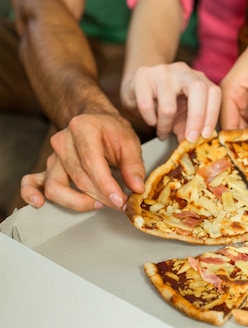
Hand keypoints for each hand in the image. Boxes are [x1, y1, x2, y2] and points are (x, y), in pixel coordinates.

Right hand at [21, 113, 144, 210]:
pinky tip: (40, 203)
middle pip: (78, 179)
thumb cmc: (112, 131)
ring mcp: (52, 155)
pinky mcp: (47, 167)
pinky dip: (32, 193)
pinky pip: (32, 182)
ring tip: (99, 204)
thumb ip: (134, 166)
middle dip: (101, 197)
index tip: (120, 200)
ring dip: (78, 202)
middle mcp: (63, 141)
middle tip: (120, 203)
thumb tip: (136, 188)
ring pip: (56, 186)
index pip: (92, 163)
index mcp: (83, 128)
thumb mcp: (130, 143)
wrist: (97, 122)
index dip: (106, 186)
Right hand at [121, 62, 220, 141]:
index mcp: (199, 79)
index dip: (212, 115)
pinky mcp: (143, 75)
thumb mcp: (182, 116)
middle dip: (196, 119)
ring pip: (169, 105)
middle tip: (190, 139)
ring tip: (163, 133)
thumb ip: (190, 128)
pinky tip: (151, 121)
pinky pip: (146, 105)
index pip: (214, 93)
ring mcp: (163, 71)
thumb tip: (195, 146)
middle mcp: (184, 71)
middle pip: (198, 89)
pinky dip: (150, 120)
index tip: (206, 135)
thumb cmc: (165, 102)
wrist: (138, 86)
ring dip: (166, 126)